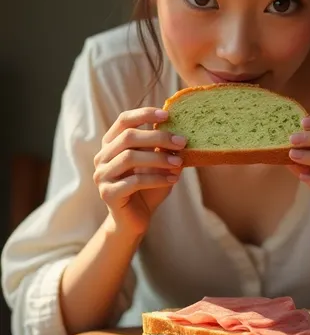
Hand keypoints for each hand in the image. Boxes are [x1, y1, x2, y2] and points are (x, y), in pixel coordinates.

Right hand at [93, 107, 186, 237]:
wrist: (135, 220)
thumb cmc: (148, 188)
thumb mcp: (157, 164)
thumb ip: (162, 148)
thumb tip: (179, 131)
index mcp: (111, 144)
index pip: (124, 120)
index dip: (144, 114)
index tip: (167, 114)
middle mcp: (102, 157)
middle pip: (128, 137)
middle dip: (158, 137)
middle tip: (182, 141)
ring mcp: (102, 175)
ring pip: (130, 158)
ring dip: (158, 158)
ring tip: (179, 162)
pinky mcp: (108, 193)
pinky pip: (134, 181)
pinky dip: (157, 178)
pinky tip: (173, 179)